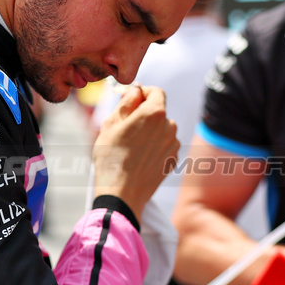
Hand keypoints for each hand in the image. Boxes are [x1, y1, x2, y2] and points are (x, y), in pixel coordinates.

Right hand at [92, 85, 178, 221]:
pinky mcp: (173, 159)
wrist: (122, 193)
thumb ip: (126, 102)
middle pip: (159, 111)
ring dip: (150, 131)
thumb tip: (136, 91)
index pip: (156, 92)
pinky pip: (164, 144)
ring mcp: (173, 144)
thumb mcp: (111, 123)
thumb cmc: (112, 157)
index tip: (132, 100)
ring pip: (162, 129)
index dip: (143, 93)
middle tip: (126, 126)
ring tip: (131, 146)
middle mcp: (169, 126)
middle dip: (145, 114)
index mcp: (155, 113)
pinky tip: (139, 157)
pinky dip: (154, 146)